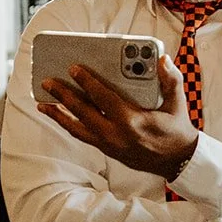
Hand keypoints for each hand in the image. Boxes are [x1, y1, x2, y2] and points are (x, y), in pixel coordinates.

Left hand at [38, 56, 199, 182]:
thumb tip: (164, 60)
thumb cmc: (176, 129)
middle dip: (64, 96)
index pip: (103, 98)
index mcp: (132, 122)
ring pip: (77, 128)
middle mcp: (117, 135)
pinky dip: (69, 125)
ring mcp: (110, 145)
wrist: (178, 161)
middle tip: (48, 81)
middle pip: (83, 113)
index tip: (73, 69)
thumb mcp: (178, 104)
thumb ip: (171, 80)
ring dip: (59, 115)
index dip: (87, 82)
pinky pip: (82, 136)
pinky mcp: (108, 150)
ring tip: (43, 103)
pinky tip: (60, 116)